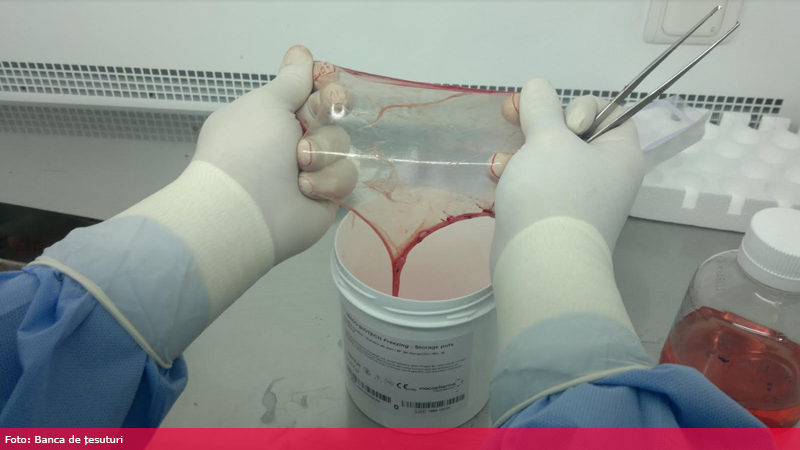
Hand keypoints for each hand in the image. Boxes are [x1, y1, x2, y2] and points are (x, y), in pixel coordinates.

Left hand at [194, 46, 355, 263]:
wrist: (245, 211)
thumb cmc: (248, 149)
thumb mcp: (267, 102)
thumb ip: (293, 79)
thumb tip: (301, 52)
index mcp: (272, 115)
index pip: (313, 93)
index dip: (326, 89)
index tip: (327, 88)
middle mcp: (291, 141)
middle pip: (333, 116)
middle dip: (328, 117)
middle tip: (318, 120)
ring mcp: (311, 170)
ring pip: (343, 145)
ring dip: (323, 152)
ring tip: (299, 166)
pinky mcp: (327, 196)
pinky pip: (346, 176)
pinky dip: (327, 180)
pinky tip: (304, 189)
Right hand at [491, 79, 642, 263]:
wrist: (540, 263)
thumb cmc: (554, 193)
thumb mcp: (548, 139)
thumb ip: (540, 106)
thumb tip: (537, 87)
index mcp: (620, 154)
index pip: (609, 111)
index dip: (579, 108)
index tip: (560, 124)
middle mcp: (606, 175)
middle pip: (573, 133)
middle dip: (538, 126)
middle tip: (513, 116)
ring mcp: (579, 198)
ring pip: (549, 158)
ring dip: (521, 151)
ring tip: (501, 161)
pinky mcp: (552, 216)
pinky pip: (537, 183)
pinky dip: (517, 176)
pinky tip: (497, 177)